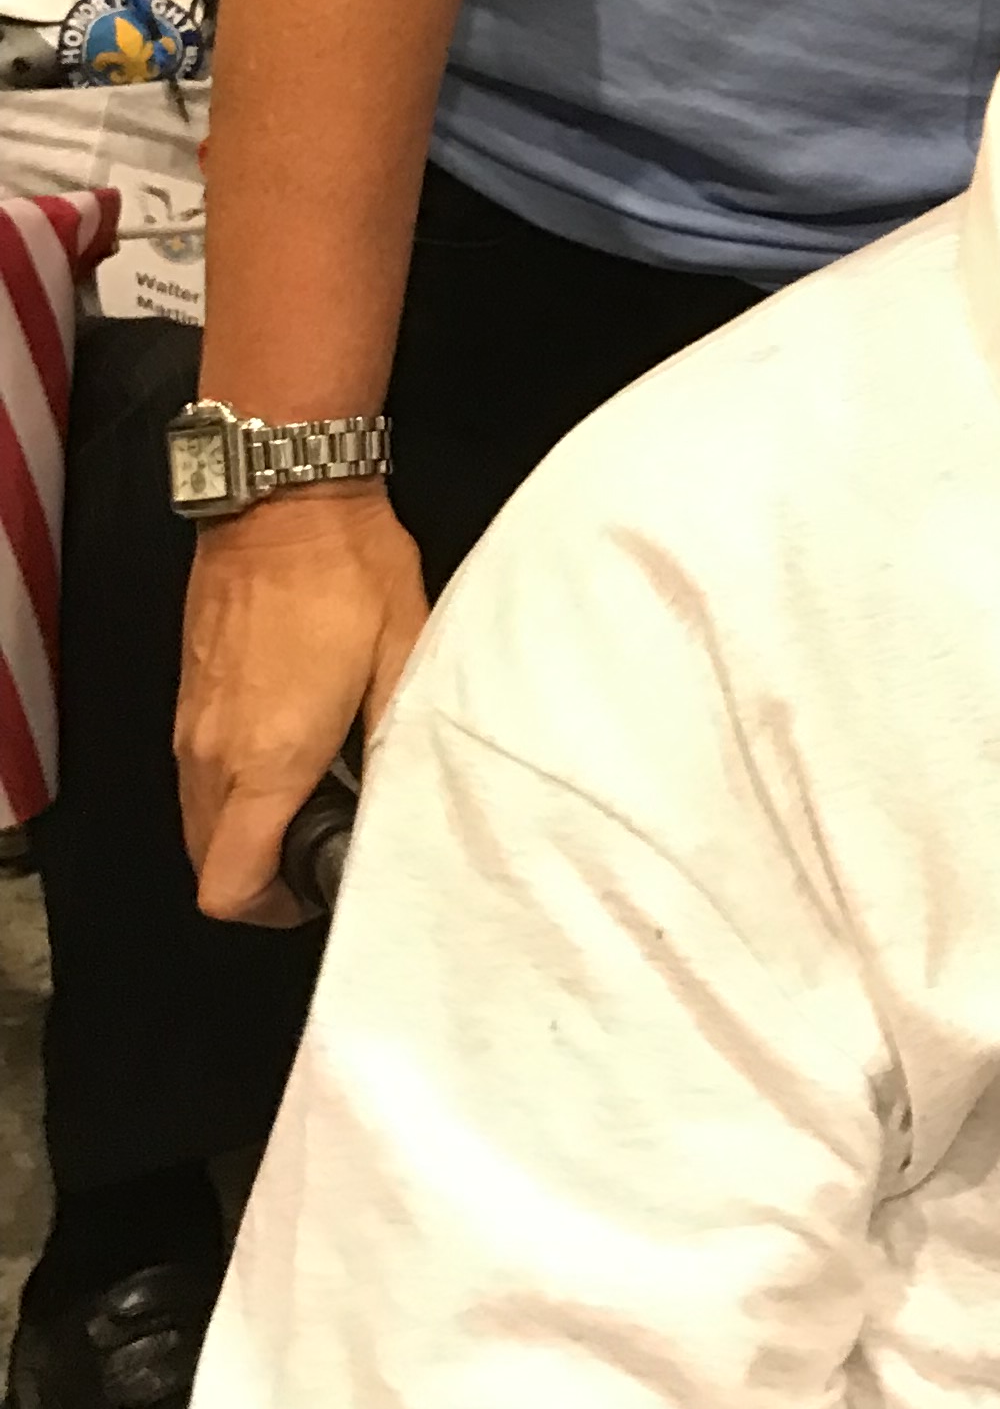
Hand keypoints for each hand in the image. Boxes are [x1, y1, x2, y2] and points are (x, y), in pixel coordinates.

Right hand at [175, 484, 428, 923]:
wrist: (283, 500)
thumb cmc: (347, 571)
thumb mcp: (402, 658)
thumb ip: (397, 741)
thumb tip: (400, 798)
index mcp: (267, 760)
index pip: (230, 885)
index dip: (271, 908)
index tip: (316, 886)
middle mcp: (213, 753)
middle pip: (208, 861)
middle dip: (260, 873)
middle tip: (322, 843)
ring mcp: (191, 724)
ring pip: (199, 818)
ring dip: (244, 827)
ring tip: (312, 794)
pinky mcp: (189, 696)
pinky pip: (196, 771)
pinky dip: (231, 784)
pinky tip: (287, 747)